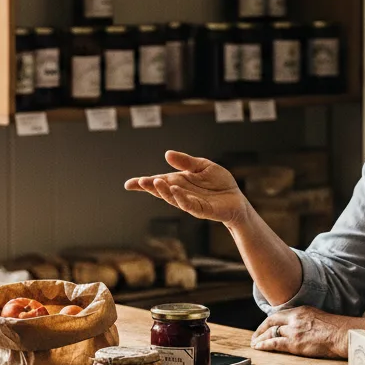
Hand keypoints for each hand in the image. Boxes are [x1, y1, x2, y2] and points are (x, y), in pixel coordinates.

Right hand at [124, 151, 250, 226]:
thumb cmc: (218, 183)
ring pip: (173, 199)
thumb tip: (167, 154)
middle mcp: (181, 193)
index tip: (128, 184)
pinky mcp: (202, 210)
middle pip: (161, 191)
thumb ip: (186, 161)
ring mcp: (190, 203)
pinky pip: (189, 205)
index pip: (158, 182)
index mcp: (178, 182)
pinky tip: (175, 190)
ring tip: (155, 182)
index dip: (142, 184)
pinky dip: (181, 198)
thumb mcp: (202, 166)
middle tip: (141, 182)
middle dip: (150, 187)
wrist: (236, 198)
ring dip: (163, 192)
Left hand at [251, 306, 347, 358]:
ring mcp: (294, 330)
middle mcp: (295, 318)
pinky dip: (265, 345)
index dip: (269, 322)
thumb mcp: (319, 318)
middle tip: (255, 337)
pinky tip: (259, 348)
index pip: (279, 314)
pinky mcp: (295, 343)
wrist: (343, 335)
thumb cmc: (336, 330)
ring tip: (255, 345)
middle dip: (260, 329)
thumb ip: (307, 321)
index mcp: (301, 310)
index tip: (264, 327)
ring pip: (271, 333)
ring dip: (261, 339)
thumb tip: (302, 328)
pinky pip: (274, 343)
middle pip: (271, 322)